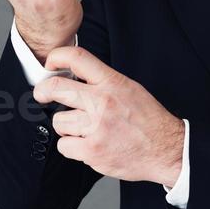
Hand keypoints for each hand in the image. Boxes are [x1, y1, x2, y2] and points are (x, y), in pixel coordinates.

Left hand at [32, 45, 184, 185]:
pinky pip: (64, 146)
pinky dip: (72, 147)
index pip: (77, 58)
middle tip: (42, 95)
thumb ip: (104, 82)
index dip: (56, 57)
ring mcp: (96, 127)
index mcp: (113, 83)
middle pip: (56, 88)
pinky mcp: (92, 151)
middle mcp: (103, 102)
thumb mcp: (131, 89)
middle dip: (43, 92)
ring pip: (59, 121)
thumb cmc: (150, 121)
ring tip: (83, 129)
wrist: (166, 149)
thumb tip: (76, 77)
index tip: (50, 64)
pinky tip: (87, 145)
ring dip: (66, 127)